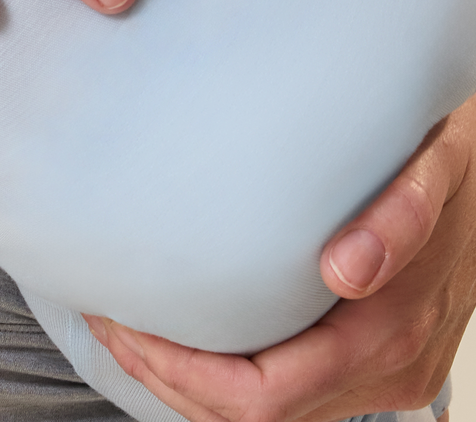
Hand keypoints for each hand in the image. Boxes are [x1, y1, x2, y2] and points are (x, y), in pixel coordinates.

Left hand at [84, 94, 475, 419]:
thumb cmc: (451, 154)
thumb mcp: (435, 163)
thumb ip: (400, 212)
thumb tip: (346, 270)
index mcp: (391, 333)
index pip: (267, 397)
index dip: (185, 373)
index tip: (127, 321)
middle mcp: (391, 369)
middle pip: (256, 420)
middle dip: (170, 377)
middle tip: (108, 317)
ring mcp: (389, 374)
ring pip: (272, 417)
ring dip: (192, 382)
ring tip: (129, 323)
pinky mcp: (380, 361)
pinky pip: (293, 393)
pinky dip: (230, 375)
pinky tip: (191, 328)